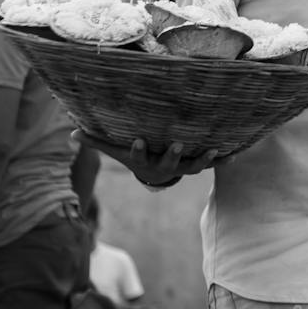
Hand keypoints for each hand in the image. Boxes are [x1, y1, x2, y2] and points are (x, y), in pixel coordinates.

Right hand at [74, 132, 230, 188]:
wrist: (157, 174)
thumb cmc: (137, 156)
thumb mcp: (117, 150)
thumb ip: (97, 142)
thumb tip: (71, 135)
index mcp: (145, 162)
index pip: (140, 156)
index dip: (139, 150)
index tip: (139, 140)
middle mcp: (165, 166)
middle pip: (169, 162)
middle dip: (172, 154)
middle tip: (177, 143)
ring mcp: (183, 166)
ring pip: (194, 165)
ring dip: (204, 158)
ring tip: (213, 149)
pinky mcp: (198, 164)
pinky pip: (212, 164)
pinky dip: (223, 160)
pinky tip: (236, 154)